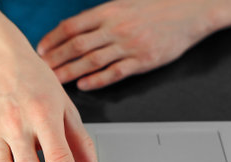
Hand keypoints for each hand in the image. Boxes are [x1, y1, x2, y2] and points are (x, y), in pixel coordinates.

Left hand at [37, 0, 222, 90]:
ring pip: (92, 60)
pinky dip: (98, 80)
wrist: (190, 10)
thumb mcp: (121, 4)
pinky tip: (84, 85)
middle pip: (77, 45)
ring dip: (71, 71)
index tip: (40, 49)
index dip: (53, 39)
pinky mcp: (142, 60)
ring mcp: (129, 45)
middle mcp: (115, 28)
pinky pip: (115, 72)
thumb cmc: (153, 7)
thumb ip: (96, 18)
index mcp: (108, 12)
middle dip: (56, 58)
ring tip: (55, 81)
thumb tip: (69, 29)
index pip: (72, 27)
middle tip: (41, 70)